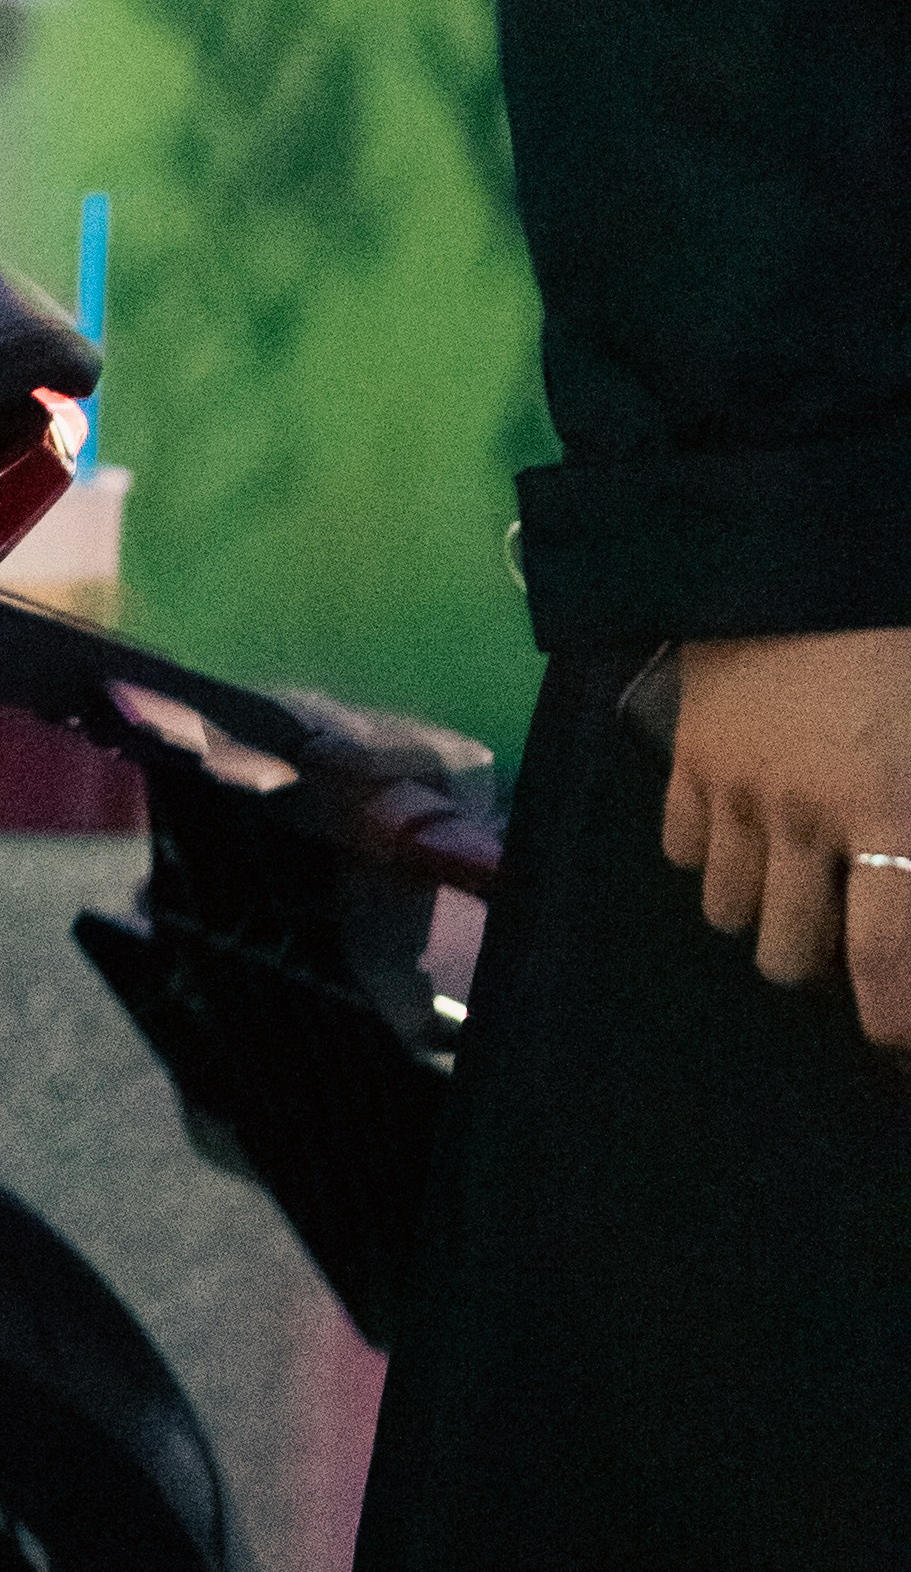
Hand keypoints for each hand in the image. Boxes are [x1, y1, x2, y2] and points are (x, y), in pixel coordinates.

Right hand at [665, 627, 910, 1049]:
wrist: (809, 540)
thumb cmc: (903, 640)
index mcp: (890, 815)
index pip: (887, 964)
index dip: (893, 1020)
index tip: (897, 1031)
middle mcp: (804, 824)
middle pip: (789, 955)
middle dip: (819, 963)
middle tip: (847, 935)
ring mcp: (734, 791)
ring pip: (728, 911)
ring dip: (763, 912)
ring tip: (791, 883)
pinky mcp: (687, 757)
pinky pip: (683, 850)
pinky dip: (711, 856)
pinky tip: (743, 831)